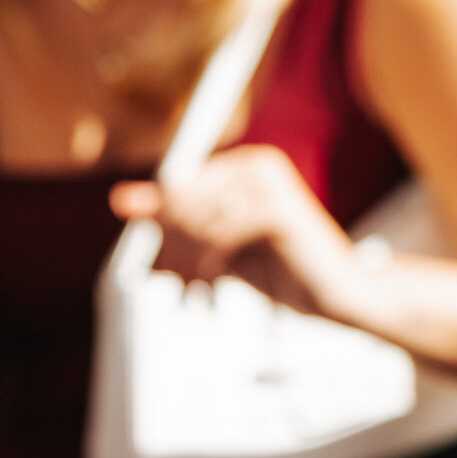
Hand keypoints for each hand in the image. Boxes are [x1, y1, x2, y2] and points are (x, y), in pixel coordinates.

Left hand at [112, 146, 367, 323]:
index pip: (179, 188)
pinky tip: (209, 289)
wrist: (337, 293)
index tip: (160, 272)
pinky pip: (220, 234)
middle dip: (172, 250)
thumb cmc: (279, 271)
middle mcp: (257, 164)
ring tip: (191, 293)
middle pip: (184, 202)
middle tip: (174, 287)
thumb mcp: (219, 246)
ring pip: (198, 220)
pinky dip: (207, 266)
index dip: (163, 232)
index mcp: (243, 165)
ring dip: (186, 263)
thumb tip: (120, 199)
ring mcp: (269, 183)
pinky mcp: (279, 209)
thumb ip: (176, 223)